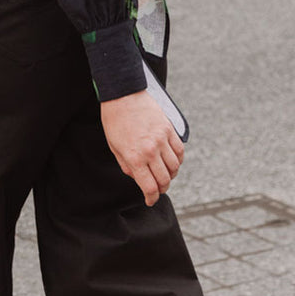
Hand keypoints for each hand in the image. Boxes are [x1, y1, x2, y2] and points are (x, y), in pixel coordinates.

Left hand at [100, 90, 184, 206]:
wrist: (123, 95)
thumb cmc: (114, 120)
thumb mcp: (114, 147)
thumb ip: (127, 166)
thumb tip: (138, 178)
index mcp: (135, 157)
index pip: (149, 187)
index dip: (151, 198)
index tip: (150, 200)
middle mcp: (150, 150)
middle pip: (164, 180)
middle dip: (161, 189)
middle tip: (157, 189)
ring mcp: (162, 139)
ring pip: (174, 167)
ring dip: (171, 175)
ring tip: (165, 175)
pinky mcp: (169, 129)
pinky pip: (179, 151)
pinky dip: (178, 160)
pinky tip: (172, 161)